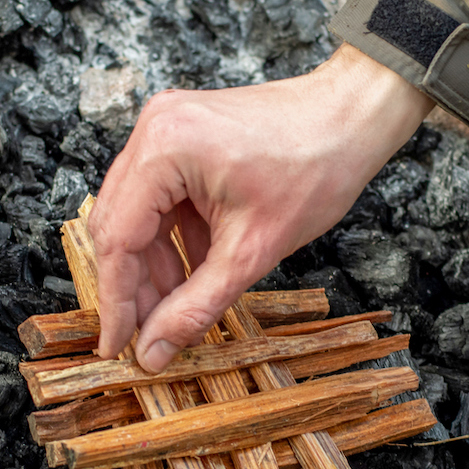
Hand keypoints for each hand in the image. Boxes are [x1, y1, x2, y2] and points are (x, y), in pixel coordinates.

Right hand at [88, 43, 434, 372]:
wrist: (353, 118)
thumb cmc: (316, 168)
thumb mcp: (252, 251)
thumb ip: (196, 306)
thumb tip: (153, 350)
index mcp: (163, 149)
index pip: (117, 239)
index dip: (116, 301)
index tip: (116, 346)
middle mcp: (153, 130)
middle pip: (119, 226)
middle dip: (134, 285)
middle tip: (147, 335)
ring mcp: (165, 129)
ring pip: (138, 215)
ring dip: (155, 265)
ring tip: (174, 310)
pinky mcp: (183, 136)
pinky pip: (161, 198)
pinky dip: (174, 239)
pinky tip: (194, 272)